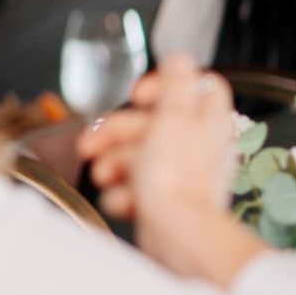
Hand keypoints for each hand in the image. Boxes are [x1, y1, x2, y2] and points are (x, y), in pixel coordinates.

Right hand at [76, 55, 263, 286]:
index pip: (195, 86)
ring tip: (104, 177)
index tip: (138, 96)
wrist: (178, 237)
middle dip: (115, 133)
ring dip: (114, 165)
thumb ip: (175, 84)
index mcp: (207, 121)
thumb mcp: (172, 118)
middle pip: (153, 123)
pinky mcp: (168, 202)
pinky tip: (122, 202)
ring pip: (141, 157)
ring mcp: (184, 175)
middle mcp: (200, 146)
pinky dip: (126, 194)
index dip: (163, 85)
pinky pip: (140, 189)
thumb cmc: (176, 179)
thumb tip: (179, 56)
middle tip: (88, 144)